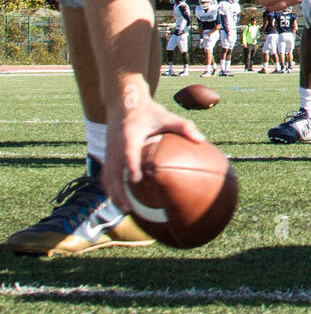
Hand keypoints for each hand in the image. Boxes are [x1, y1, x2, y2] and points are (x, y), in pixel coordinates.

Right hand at [104, 91, 204, 209]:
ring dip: (114, 193)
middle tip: (129, 208)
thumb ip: (183, 126)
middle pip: (114, 170)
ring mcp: (109, 150)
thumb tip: (201, 139)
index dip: (130, 165)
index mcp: (130, 134)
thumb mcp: (165, 116)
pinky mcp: (107, 154)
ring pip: (107, 175)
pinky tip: (119, 200)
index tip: (135, 180)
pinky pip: (106, 174)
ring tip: (125, 210)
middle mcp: (116, 144)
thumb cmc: (148, 111)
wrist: (125, 103)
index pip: (128, 151)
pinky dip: (110, 188)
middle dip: (119, 190)